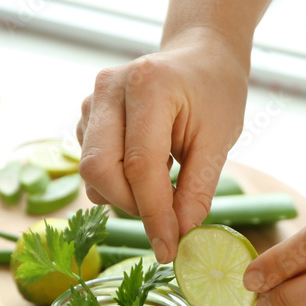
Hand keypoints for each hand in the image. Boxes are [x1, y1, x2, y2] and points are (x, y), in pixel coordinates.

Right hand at [76, 29, 248, 262]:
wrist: (200, 57)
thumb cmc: (215, 93)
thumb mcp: (219, 140)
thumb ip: (197, 189)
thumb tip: (178, 233)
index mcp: (149, 86)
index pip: (140, 165)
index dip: (153, 213)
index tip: (169, 248)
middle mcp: (109, 88)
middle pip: (99, 169)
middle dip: (132, 205)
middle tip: (167, 218)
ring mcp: (92, 100)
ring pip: (91, 171)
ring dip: (125, 195)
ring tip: (164, 183)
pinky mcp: (86, 116)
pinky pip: (91, 164)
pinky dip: (118, 182)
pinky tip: (148, 169)